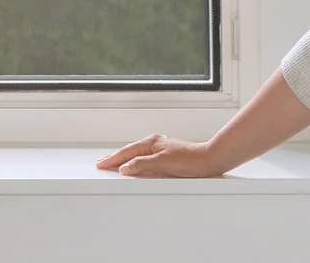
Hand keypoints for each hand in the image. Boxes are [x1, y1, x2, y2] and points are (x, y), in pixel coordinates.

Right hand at [95, 134, 222, 177]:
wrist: (209, 160)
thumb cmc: (190, 160)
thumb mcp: (162, 163)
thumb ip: (142, 165)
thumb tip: (125, 167)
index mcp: (151, 142)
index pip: (126, 152)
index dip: (112, 159)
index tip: (100, 164)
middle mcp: (154, 143)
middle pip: (129, 151)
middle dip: (114, 157)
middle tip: (101, 163)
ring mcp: (160, 149)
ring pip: (136, 154)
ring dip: (124, 159)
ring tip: (113, 164)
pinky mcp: (166, 156)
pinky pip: (144, 158)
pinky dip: (134, 162)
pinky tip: (135, 166)